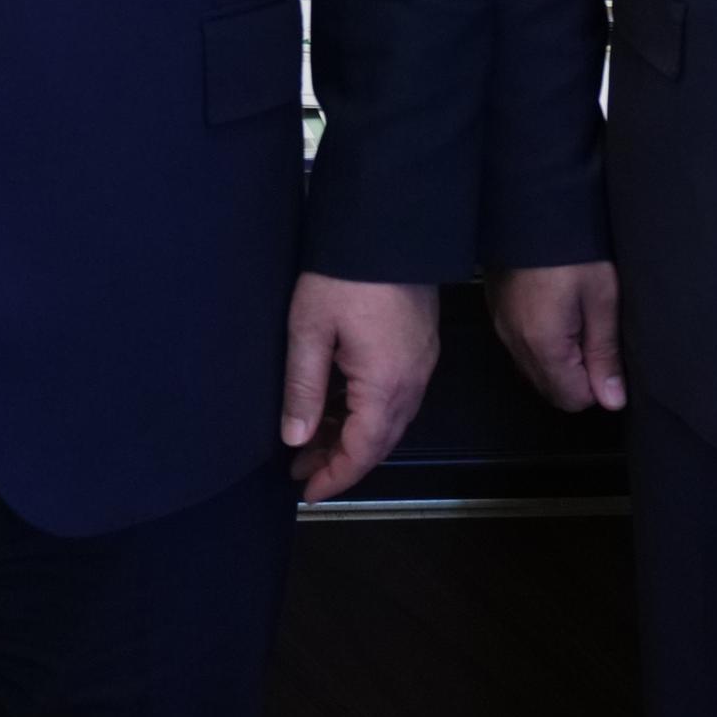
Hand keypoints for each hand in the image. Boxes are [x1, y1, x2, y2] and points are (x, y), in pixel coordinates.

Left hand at [281, 275, 438, 503]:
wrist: (389, 223)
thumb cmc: (344, 273)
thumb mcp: (309, 329)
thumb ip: (303, 388)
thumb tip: (295, 439)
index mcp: (385, 384)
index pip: (363, 451)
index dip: (335, 476)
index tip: (307, 492)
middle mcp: (412, 381)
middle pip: (380, 441)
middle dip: (340, 461)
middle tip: (300, 470)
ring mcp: (421, 363)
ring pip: (389, 420)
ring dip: (353, 437)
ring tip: (312, 442)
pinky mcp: (420, 345)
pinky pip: (396, 396)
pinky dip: (367, 413)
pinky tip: (339, 407)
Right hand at [486, 260, 624, 414]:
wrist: (532, 205)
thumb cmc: (573, 250)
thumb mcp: (602, 300)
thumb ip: (605, 354)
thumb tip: (612, 399)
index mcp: (543, 345)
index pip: (573, 399)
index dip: (598, 385)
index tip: (609, 355)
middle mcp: (515, 343)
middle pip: (550, 390)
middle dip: (578, 377)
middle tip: (597, 338)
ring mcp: (501, 328)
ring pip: (533, 371)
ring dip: (559, 362)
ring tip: (579, 323)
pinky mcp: (496, 313)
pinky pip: (520, 349)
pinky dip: (540, 345)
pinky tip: (557, 314)